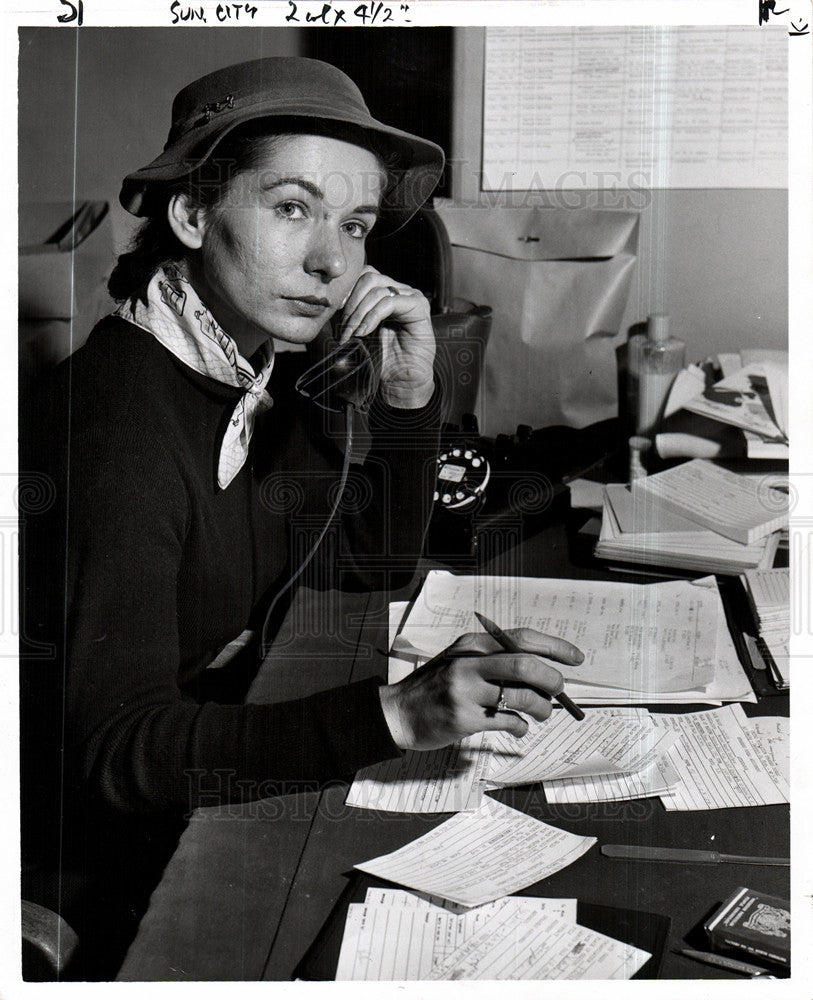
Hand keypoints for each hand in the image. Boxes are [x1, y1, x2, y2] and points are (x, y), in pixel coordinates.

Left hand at [337, 266, 435, 407]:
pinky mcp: (419, 307)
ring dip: (359, 313)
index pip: (362, 275)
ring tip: (353, 335)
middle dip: (351, 303)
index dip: (347, 291)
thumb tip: (328, 299)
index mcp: (385, 293)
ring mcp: (411, 296)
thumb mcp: (355, 331)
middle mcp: (399, 291)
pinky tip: (364, 333)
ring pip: (377, 289)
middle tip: (344, 328)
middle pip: (368, 277)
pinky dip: (372, 317)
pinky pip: (390, 302)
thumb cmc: (379, 359)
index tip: (334, 313)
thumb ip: (346, 314)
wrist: (401, 382)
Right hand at [378, 628, 584, 750]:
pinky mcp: (464, 719)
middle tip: (559, 690)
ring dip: (542, 707)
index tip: (576, 658)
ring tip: (543, 713)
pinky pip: (507, 722)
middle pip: (525, 665)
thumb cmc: (435, 686)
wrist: (398, 712)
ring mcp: (465, 692)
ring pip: (521, 697)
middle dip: (552, 679)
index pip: (521, 638)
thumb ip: (494, 660)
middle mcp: (469, 664)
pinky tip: (519, 726)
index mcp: (472, 645)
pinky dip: (521, 726)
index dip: (554, 647)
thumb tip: (543, 670)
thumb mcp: (461, 662)